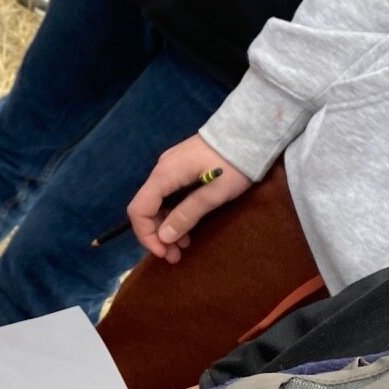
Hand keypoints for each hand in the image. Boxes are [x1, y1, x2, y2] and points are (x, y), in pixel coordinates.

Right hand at [128, 136, 250, 259]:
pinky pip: (168, 195)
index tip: (164, 253)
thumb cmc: (234, 165)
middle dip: (157, 234)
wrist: (249, 132)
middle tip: (176, 256)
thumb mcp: (213, 194)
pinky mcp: (181, 167)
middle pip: (146, 208)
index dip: (146, 235)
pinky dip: (174, 213)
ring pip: (158, 203)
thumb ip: (187, 215)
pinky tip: (188, 225)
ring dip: (167, 226)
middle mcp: (161, 170)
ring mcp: (170, 167)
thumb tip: (164, 238)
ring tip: (185, 245)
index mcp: (165, 176)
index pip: (139, 210)